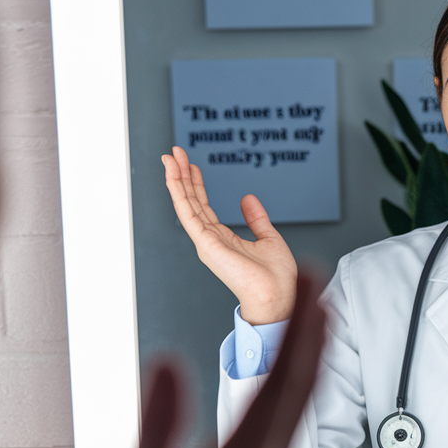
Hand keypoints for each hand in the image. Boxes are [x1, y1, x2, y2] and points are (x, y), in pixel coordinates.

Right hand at [99, 274, 325, 447]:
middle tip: (321, 284)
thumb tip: (168, 362)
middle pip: (303, 389)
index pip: (283, 383)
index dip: (301, 330)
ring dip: (312, 357)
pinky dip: (297, 386)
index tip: (313, 287)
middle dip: (315, 332)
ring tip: (320, 315)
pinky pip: (290, 423)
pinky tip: (295, 374)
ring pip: (301, 406)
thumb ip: (159, 423)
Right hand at [163, 146, 296, 323]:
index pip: (204, 206)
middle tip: (175, 153)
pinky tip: (174, 176)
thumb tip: (248, 199)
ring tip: (170, 157)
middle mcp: (210, 240)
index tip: (192, 165)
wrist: (278, 295)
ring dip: (176, 179)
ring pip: (185, 204)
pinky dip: (179, 193)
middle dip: (182, 175)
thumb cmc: (276, 277)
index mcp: (223, 239)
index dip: (196, 184)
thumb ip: (256, 219)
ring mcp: (205, 242)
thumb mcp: (269, 239)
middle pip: (191, 201)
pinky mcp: (205, 243)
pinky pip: (188, 213)